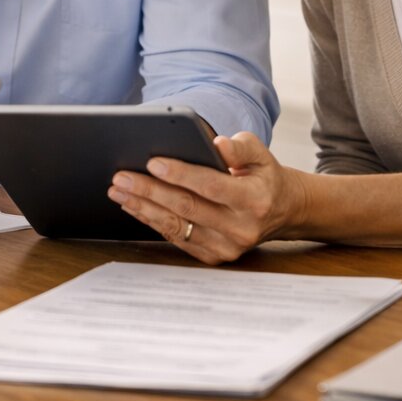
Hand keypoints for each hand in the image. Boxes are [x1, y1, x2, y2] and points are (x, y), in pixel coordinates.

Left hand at [107, 132, 303, 264]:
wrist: (282, 212)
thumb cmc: (264, 176)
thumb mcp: (261, 154)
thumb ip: (241, 147)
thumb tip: (218, 144)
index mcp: (254, 200)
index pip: (211, 185)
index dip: (180, 174)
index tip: (152, 161)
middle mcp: (240, 228)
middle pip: (187, 207)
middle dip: (150, 191)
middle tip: (121, 176)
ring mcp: (227, 247)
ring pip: (177, 226)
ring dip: (143, 208)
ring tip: (118, 191)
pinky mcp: (214, 256)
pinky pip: (177, 238)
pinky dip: (152, 221)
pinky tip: (134, 206)